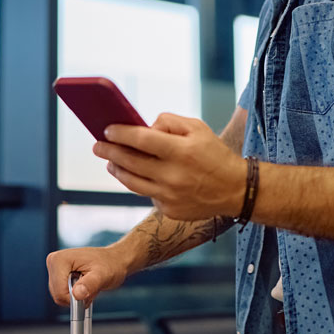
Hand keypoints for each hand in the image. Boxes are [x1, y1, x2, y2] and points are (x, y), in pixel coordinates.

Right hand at [46, 245, 130, 305]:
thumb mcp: (103, 275)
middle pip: (58, 295)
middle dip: (76, 296)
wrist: (113, 260)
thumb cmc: (110, 264)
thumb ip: (90, 284)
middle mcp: (54, 262)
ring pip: (60, 296)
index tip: (89, 291)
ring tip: (88, 284)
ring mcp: (55, 268)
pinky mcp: (58, 275)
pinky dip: (75, 294)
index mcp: (59, 259)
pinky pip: (62, 294)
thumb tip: (77, 294)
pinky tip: (84, 285)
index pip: (59, 292)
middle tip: (90, 286)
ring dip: (76, 295)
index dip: (75, 297)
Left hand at [93, 113, 246, 221]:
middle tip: (98, 146)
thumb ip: (169, 122)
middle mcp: (173, 176)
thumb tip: (145, 127)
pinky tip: (137, 175)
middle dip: (110, 152)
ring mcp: (170, 197)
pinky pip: (147, 194)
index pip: (141, 140)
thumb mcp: (198, 128)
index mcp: (181, 151)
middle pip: (130, 162)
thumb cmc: (214, 154)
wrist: (236, 190)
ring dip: (117, 170)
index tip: (107, 130)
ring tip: (111, 162)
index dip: (120, 134)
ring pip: (132, 182)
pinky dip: (140, 183)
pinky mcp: (170, 211)